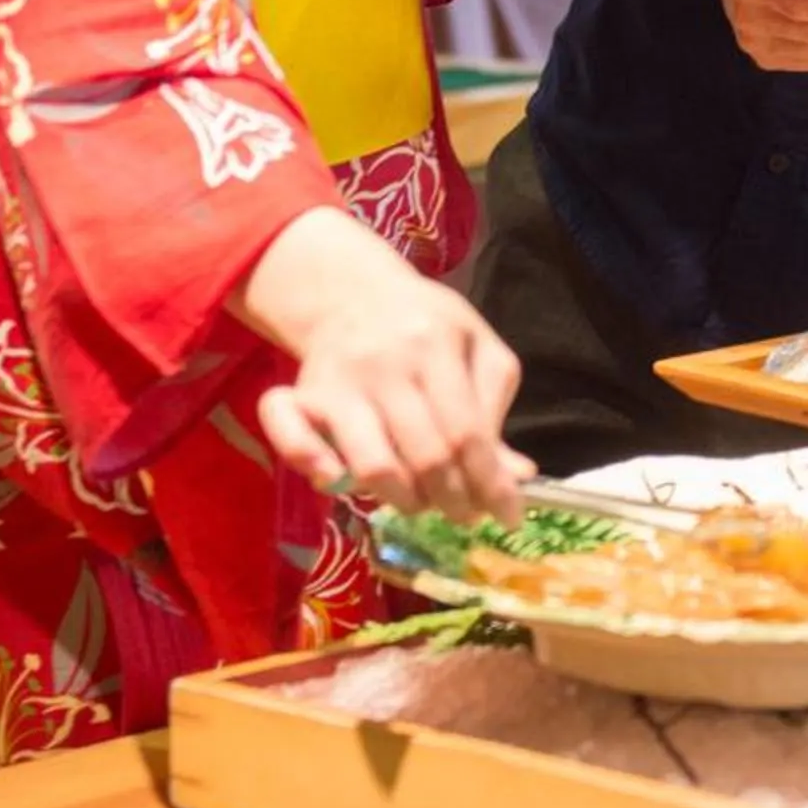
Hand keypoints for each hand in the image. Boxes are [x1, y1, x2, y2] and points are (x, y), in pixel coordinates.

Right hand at [240, 208, 532, 521]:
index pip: (466, 432)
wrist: (354, 289)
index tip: (507, 518)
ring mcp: (339, 379)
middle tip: (465, 514)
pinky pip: (290, 435)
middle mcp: (385, 362)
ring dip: (403, 500)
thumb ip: (494, 408)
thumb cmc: (428, 325)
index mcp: (436, 343)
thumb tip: (516, 476)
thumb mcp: (476, 347)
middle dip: (453, 501)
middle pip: (425, 456)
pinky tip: (337, 482)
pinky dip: (313, 467)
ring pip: (371, 464)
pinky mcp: (301, 393)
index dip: (490, 484)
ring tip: (421, 500)